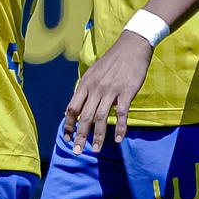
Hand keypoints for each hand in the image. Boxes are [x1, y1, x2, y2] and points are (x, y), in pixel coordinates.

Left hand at [64, 32, 151, 153]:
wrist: (131, 46)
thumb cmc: (112, 60)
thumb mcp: (93, 72)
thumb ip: (86, 89)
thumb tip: (79, 105)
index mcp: (85, 84)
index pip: (72, 108)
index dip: (68, 124)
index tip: (67, 137)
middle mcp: (95, 88)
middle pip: (84, 116)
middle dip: (79, 136)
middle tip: (76, 151)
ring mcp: (111, 91)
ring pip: (101, 118)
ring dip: (98, 136)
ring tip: (96, 150)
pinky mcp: (126, 92)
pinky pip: (121, 113)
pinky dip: (120, 128)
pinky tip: (118, 139)